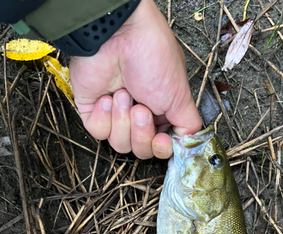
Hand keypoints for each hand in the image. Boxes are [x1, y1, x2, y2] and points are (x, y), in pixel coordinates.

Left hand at [69, 0, 201, 158]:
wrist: (119, 35)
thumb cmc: (152, 56)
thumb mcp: (181, 96)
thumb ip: (188, 125)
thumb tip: (189, 143)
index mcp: (161, 112)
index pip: (160, 146)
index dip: (160, 147)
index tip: (161, 139)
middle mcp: (139, 115)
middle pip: (141, 149)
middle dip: (141, 131)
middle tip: (141, 108)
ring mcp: (115, 114)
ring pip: (120, 144)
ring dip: (123, 120)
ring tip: (124, 95)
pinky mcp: (93, 110)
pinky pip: (98, 132)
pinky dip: (104, 116)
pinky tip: (108, 97)